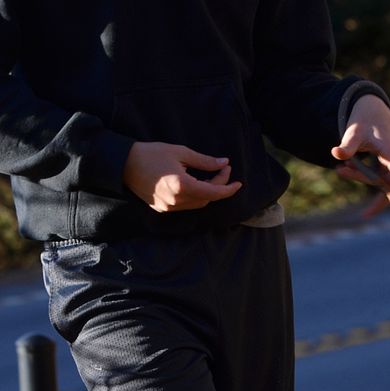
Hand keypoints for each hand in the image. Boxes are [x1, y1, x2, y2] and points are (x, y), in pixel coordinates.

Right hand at [122, 142, 241, 212]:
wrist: (121, 163)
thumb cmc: (150, 153)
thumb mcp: (180, 152)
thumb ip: (204, 161)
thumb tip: (223, 163)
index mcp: (182, 186)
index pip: (214, 192)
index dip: (228, 188)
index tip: (238, 182)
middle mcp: (177, 201)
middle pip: (207, 198)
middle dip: (219, 185)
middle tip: (223, 169)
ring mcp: (169, 207)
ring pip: (198, 204)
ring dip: (208, 192)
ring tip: (211, 175)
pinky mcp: (162, 209)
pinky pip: (186, 206)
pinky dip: (196, 196)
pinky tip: (197, 183)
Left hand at [331, 93, 389, 215]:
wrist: (372, 108)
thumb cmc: (364, 119)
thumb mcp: (354, 131)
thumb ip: (348, 145)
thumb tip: (336, 153)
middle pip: (389, 183)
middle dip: (368, 185)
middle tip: (348, 184)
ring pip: (382, 181)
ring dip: (361, 176)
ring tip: (341, 167)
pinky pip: (382, 179)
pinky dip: (366, 178)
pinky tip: (351, 176)